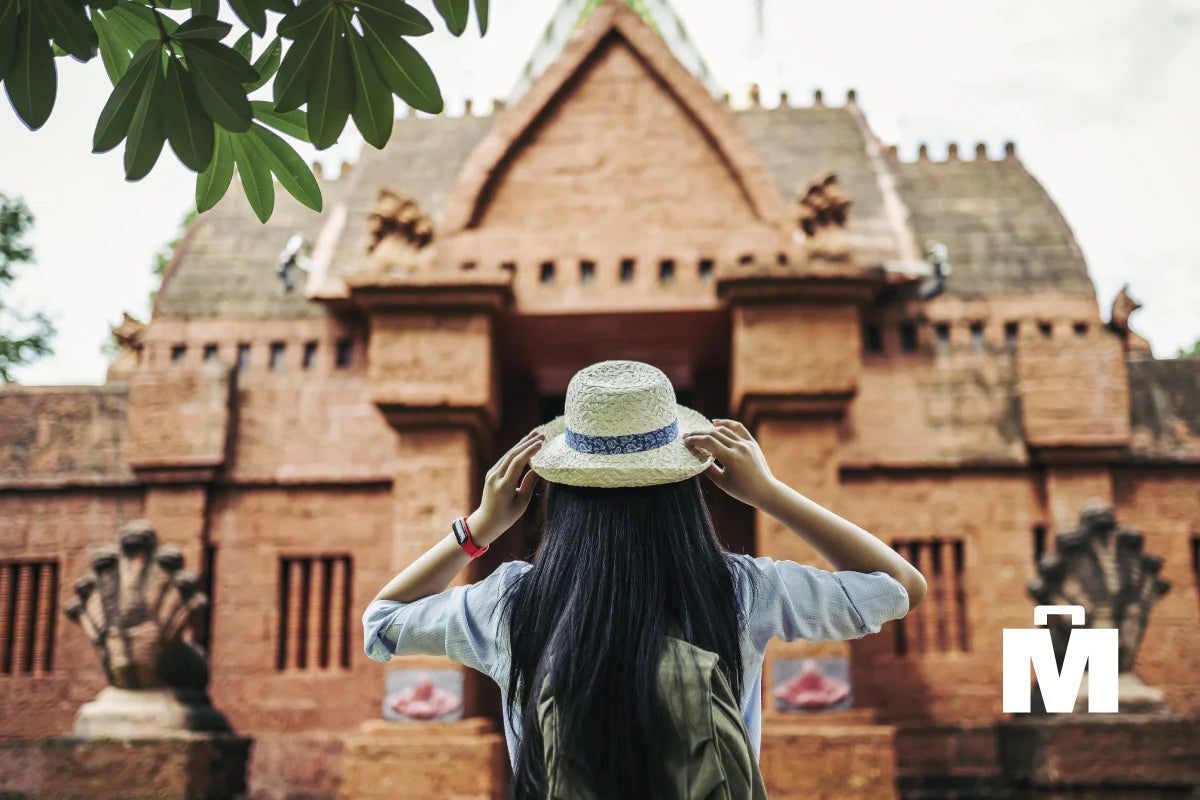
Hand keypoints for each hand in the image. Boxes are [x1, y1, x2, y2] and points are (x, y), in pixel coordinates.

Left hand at [466, 429, 543, 545]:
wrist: (487, 521)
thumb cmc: (507, 516)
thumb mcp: (522, 503)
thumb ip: (529, 484)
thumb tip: (538, 468)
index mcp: (504, 486)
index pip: (517, 463)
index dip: (530, 451)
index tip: (541, 443)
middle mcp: (495, 477)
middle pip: (512, 455)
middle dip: (528, 443)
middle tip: (542, 434)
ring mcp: (491, 474)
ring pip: (508, 454)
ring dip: (522, 444)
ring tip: (535, 435)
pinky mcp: (491, 473)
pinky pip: (505, 459)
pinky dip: (516, 451)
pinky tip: (525, 445)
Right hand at [683, 419, 779, 509]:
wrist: (765, 491)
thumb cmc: (742, 491)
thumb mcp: (721, 482)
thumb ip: (708, 469)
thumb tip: (696, 457)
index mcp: (731, 458)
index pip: (708, 442)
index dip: (695, 440)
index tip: (685, 441)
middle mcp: (740, 447)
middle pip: (714, 434)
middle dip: (698, 434)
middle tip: (686, 436)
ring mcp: (747, 444)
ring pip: (724, 430)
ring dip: (709, 430)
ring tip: (698, 433)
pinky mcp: (752, 442)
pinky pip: (738, 428)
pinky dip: (726, 423)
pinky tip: (715, 423)